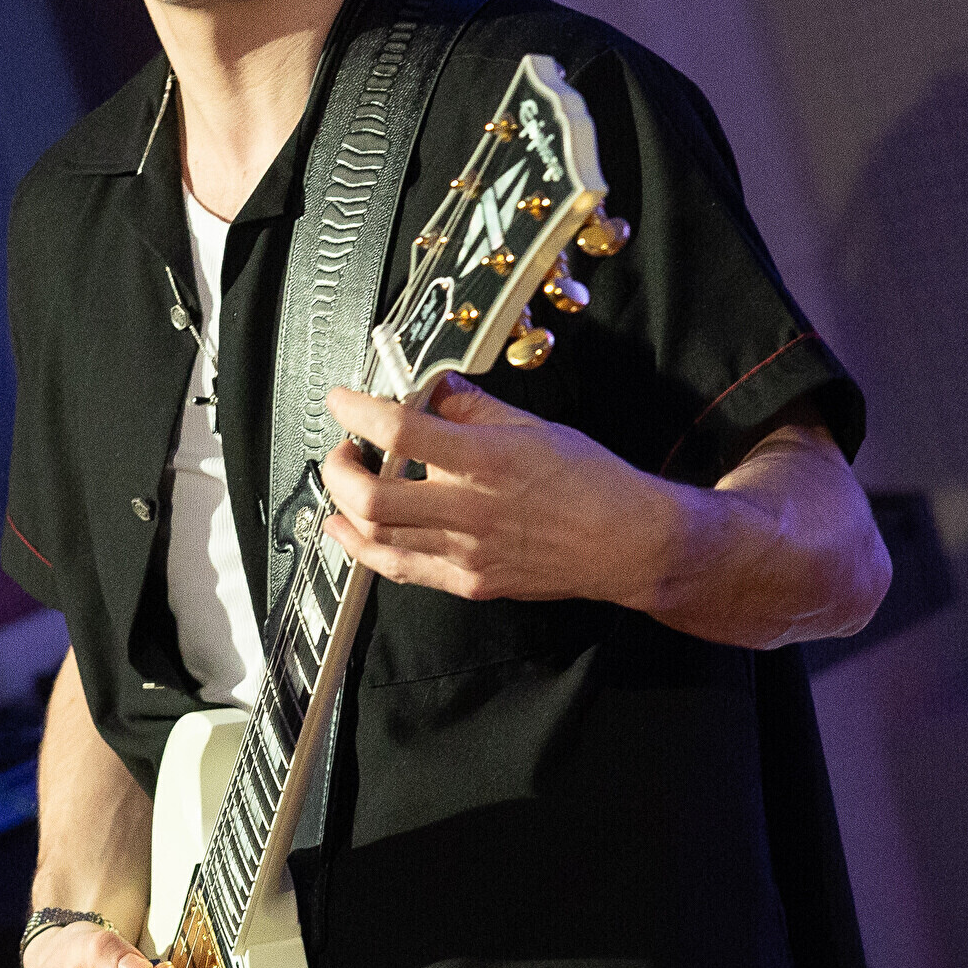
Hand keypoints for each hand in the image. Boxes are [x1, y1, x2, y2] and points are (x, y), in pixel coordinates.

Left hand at [319, 376, 674, 607]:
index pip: (401, 432)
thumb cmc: (591, 483)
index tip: (342, 401)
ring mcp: (467, 552)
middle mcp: (470, 510)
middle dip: (338, 470)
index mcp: (486, 461)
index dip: (358, 413)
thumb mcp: (532, 427)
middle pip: (372, 497)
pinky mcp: (468, 582)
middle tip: (340, 450)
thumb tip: (433, 385)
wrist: (629, 544)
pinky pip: (400, 568)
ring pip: (377, 538)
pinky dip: (365, 547)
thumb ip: (472, 407)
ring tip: (344, 484)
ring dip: (344, 507)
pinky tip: (352, 530)